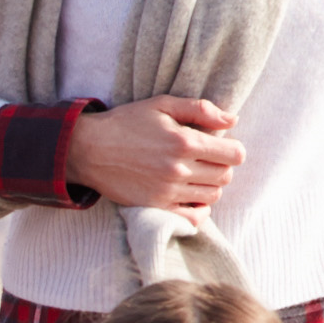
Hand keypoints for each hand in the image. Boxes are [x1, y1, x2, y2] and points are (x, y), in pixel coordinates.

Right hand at [59, 94, 244, 213]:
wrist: (90, 149)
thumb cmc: (126, 123)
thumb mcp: (162, 105)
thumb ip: (200, 110)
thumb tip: (232, 120)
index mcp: (185, 141)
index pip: (234, 154)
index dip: (232, 147)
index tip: (220, 144)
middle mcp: (179, 169)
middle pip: (225, 176)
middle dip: (222, 165)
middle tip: (206, 158)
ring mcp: (168, 191)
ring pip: (213, 195)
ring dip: (210, 185)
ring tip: (195, 174)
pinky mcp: (157, 206)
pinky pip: (193, 217)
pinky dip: (200, 209)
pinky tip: (192, 196)